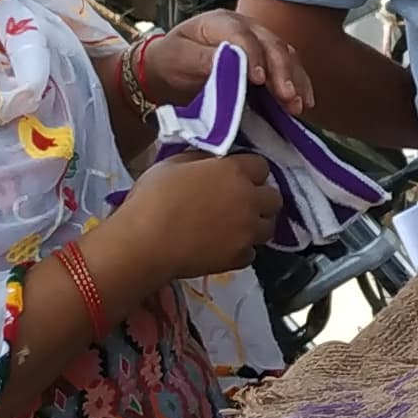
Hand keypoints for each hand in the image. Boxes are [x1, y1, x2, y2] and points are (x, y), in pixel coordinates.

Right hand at [106, 151, 280, 282]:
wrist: (144, 243)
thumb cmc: (152, 199)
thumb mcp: (172, 165)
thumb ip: (201, 160)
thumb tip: (212, 160)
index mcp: (234, 171)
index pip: (261, 166)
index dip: (248, 171)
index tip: (234, 177)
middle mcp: (249, 200)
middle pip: (273, 198)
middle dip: (260, 198)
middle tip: (239, 203)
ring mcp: (248, 231)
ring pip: (268, 227)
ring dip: (255, 225)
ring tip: (234, 227)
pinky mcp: (240, 257)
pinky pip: (252, 252)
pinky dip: (241, 250)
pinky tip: (222, 247)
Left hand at [144, 11, 317, 111]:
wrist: (171, 69)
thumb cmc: (173, 62)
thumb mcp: (179, 58)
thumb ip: (204, 59)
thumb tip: (230, 63)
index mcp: (220, 22)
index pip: (242, 35)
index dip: (252, 55)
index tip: (257, 80)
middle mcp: (246, 27)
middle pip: (271, 44)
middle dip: (282, 71)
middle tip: (288, 96)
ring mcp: (261, 42)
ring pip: (286, 55)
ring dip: (295, 80)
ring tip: (299, 104)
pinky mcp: (269, 60)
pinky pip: (290, 68)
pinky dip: (299, 85)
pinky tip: (305, 102)